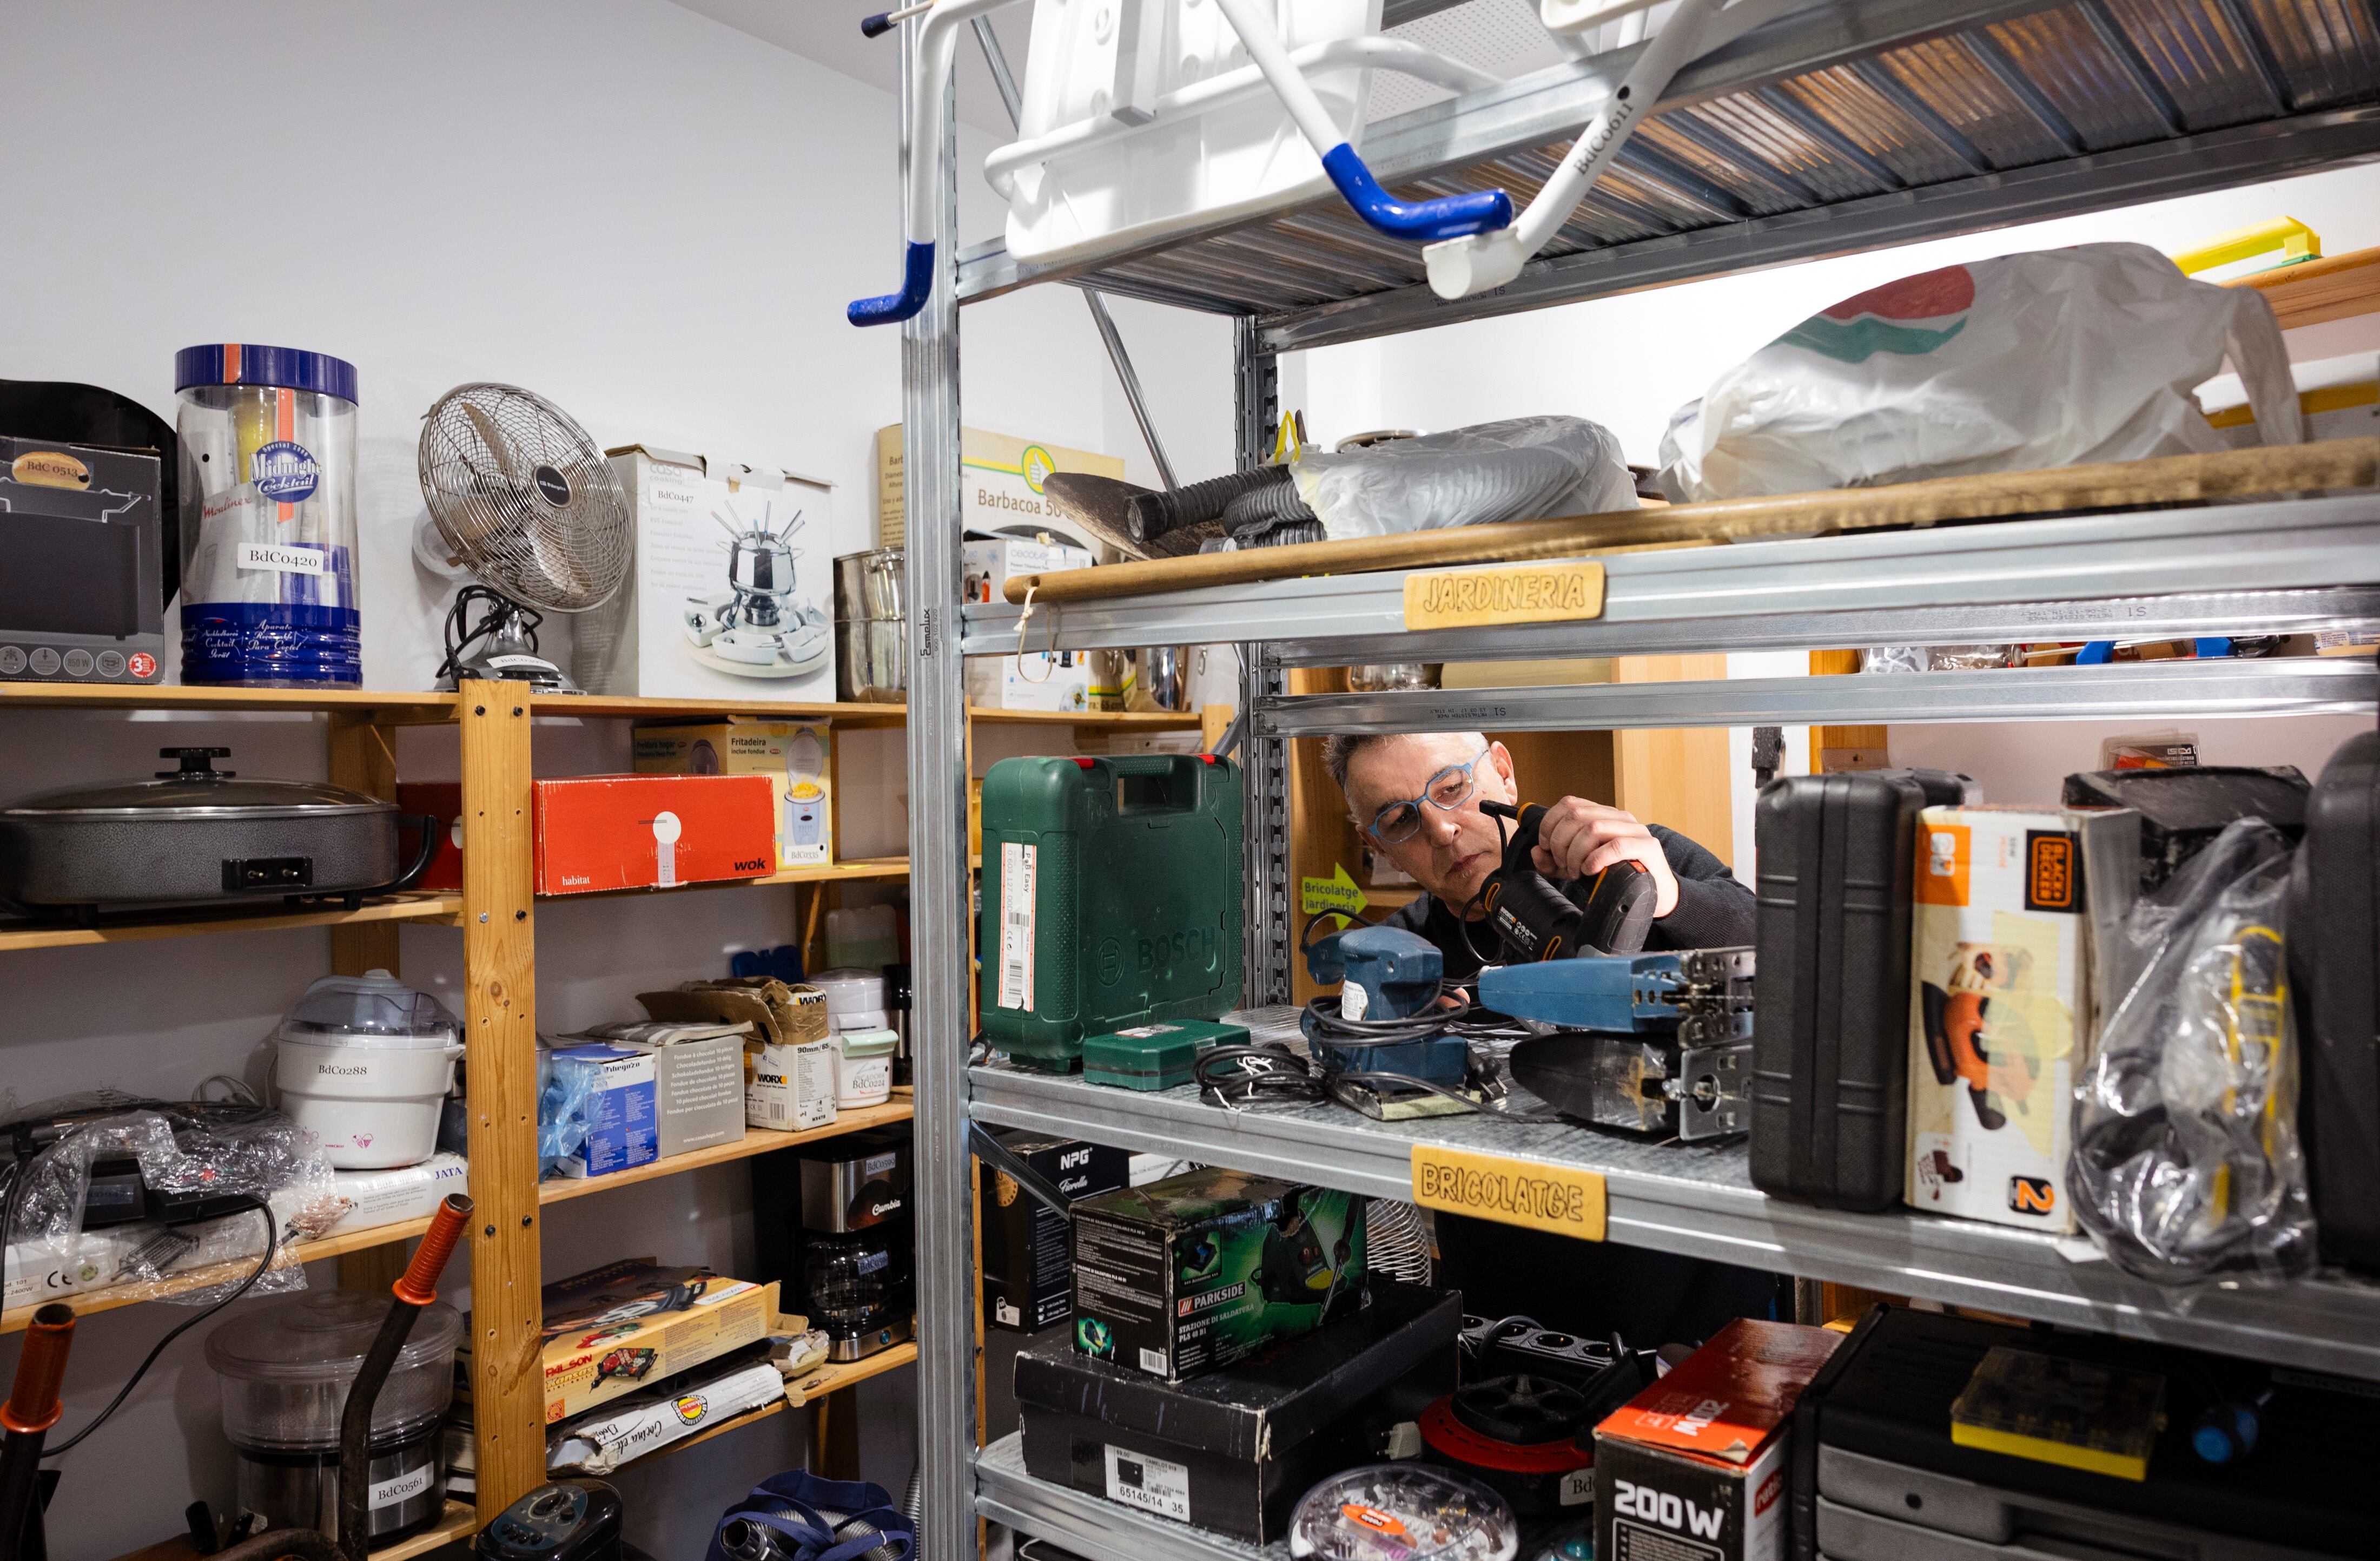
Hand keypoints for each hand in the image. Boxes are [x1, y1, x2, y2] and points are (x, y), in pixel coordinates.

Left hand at [1529, 797, 1679, 916]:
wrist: (1655, 894)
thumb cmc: (1618, 877)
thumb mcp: (1577, 868)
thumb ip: (1554, 861)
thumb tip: (1537, 850)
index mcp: (1604, 816)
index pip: (1569, 804)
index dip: (1550, 825)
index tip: (1547, 847)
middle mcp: (1619, 817)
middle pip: (1576, 816)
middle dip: (1561, 843)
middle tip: (1563, 865)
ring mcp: (1635, 830)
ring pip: (1592, 828)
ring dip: (1576, 853)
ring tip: (1578, 871)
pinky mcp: (1647, 847)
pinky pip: (1615, 846)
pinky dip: (1595, 859)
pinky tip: (1591, 870)